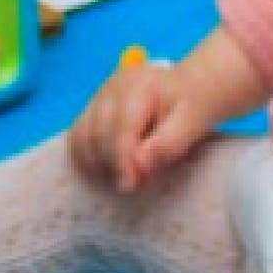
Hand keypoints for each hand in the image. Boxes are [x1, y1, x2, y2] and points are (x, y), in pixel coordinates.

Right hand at [68, 63, 212, 192]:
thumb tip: (140, 164)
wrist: (190, 89)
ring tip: (118, 180)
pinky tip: (101, 173)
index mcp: (138, 85)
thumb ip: (169, 143)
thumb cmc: (193, 105)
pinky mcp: (93, 108)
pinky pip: (78, 135)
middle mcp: (112, 88)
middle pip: (97, 132)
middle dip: (111, 164)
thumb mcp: (194, 122)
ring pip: (82, 135)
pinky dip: (85, 157)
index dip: (122, 159)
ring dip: (95, 164)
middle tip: (130, 187)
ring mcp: (99, 97)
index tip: (131, 185)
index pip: (121, 126)